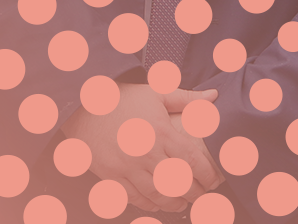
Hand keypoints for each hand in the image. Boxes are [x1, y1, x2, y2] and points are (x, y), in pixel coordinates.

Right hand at [59, 84, 221, 212]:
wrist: (82, 107)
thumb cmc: (123, 99)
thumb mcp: (156, 92)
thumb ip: (187, 98)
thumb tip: (215, 95)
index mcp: (160, 132)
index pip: (191, 160)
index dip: (206, 174)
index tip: (215, 180)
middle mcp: (145, 153)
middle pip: (176, 181)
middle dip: (194, 192)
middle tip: (204, 196)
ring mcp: (126, 167)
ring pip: (156, 194)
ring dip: (173, 202)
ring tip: (184, 203)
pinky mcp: (110, 175)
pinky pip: (132, 197)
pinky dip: (148, 204)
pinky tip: (158, 204)